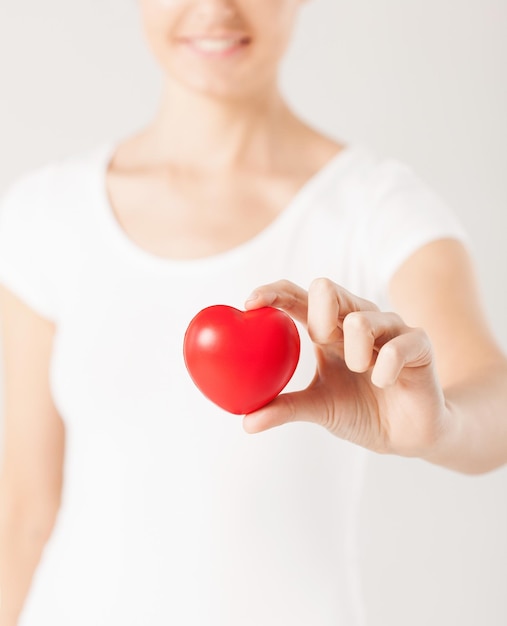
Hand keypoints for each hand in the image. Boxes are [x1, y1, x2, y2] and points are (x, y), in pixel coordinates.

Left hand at [243, 278, 449, 458]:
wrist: (408, 435)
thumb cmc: (361, 411)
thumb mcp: (319, 408)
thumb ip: (285, 408)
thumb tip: (246, 422)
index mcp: (329, 329)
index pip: (298, 297)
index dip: (274, 292)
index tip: (250, 303)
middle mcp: (357, 318)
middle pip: (328, 290)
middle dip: (317, 318)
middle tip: (321, 344)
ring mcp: (390, 327)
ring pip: (361, 319)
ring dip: (354, 354)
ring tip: (362, 372)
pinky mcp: (419, 343)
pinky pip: (396, 346)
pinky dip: (384, 369)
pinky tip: (383, 382)